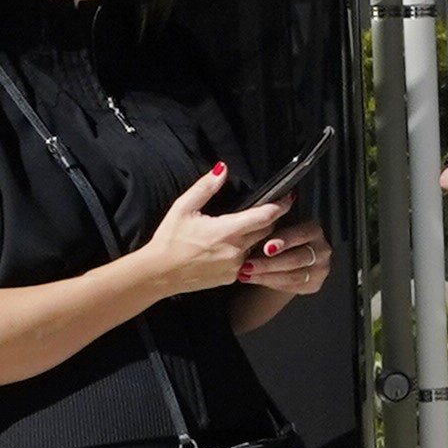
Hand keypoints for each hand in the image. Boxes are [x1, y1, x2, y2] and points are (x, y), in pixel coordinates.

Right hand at [127, 160, 287, 306]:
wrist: (158, 274)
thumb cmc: (169, 241)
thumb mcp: (184, 208)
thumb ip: (206, 187)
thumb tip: (222, 169)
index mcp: (228, 231)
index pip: (265, 216)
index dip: (280, 205)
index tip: (289, 197)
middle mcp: (236, 251)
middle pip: (266, 231)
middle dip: (268, 219)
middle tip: (263, 209)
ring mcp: (235, 267)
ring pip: (257, 247)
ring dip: (256, 236)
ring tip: (244, 227)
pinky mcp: (230, 278)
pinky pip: (246, 262)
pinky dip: (244, 251)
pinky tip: (229, 246)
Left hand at [235, 209, 335, 304]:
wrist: (280, 259)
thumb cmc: (276, 238)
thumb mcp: (274, 226)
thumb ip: (271, 220)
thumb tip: (262, 214)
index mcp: (313, 229)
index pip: (301, 235)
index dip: (283, 241)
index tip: (266, 248)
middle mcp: (321, 249)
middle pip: (297, 258)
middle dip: (270, 263)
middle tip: (249, 265)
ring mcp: (320, 268)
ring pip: (294, 276)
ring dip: (266, 275)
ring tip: (246, 273)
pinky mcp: (314, 284)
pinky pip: (292, 287)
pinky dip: (270, 284)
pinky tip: (254, 279)